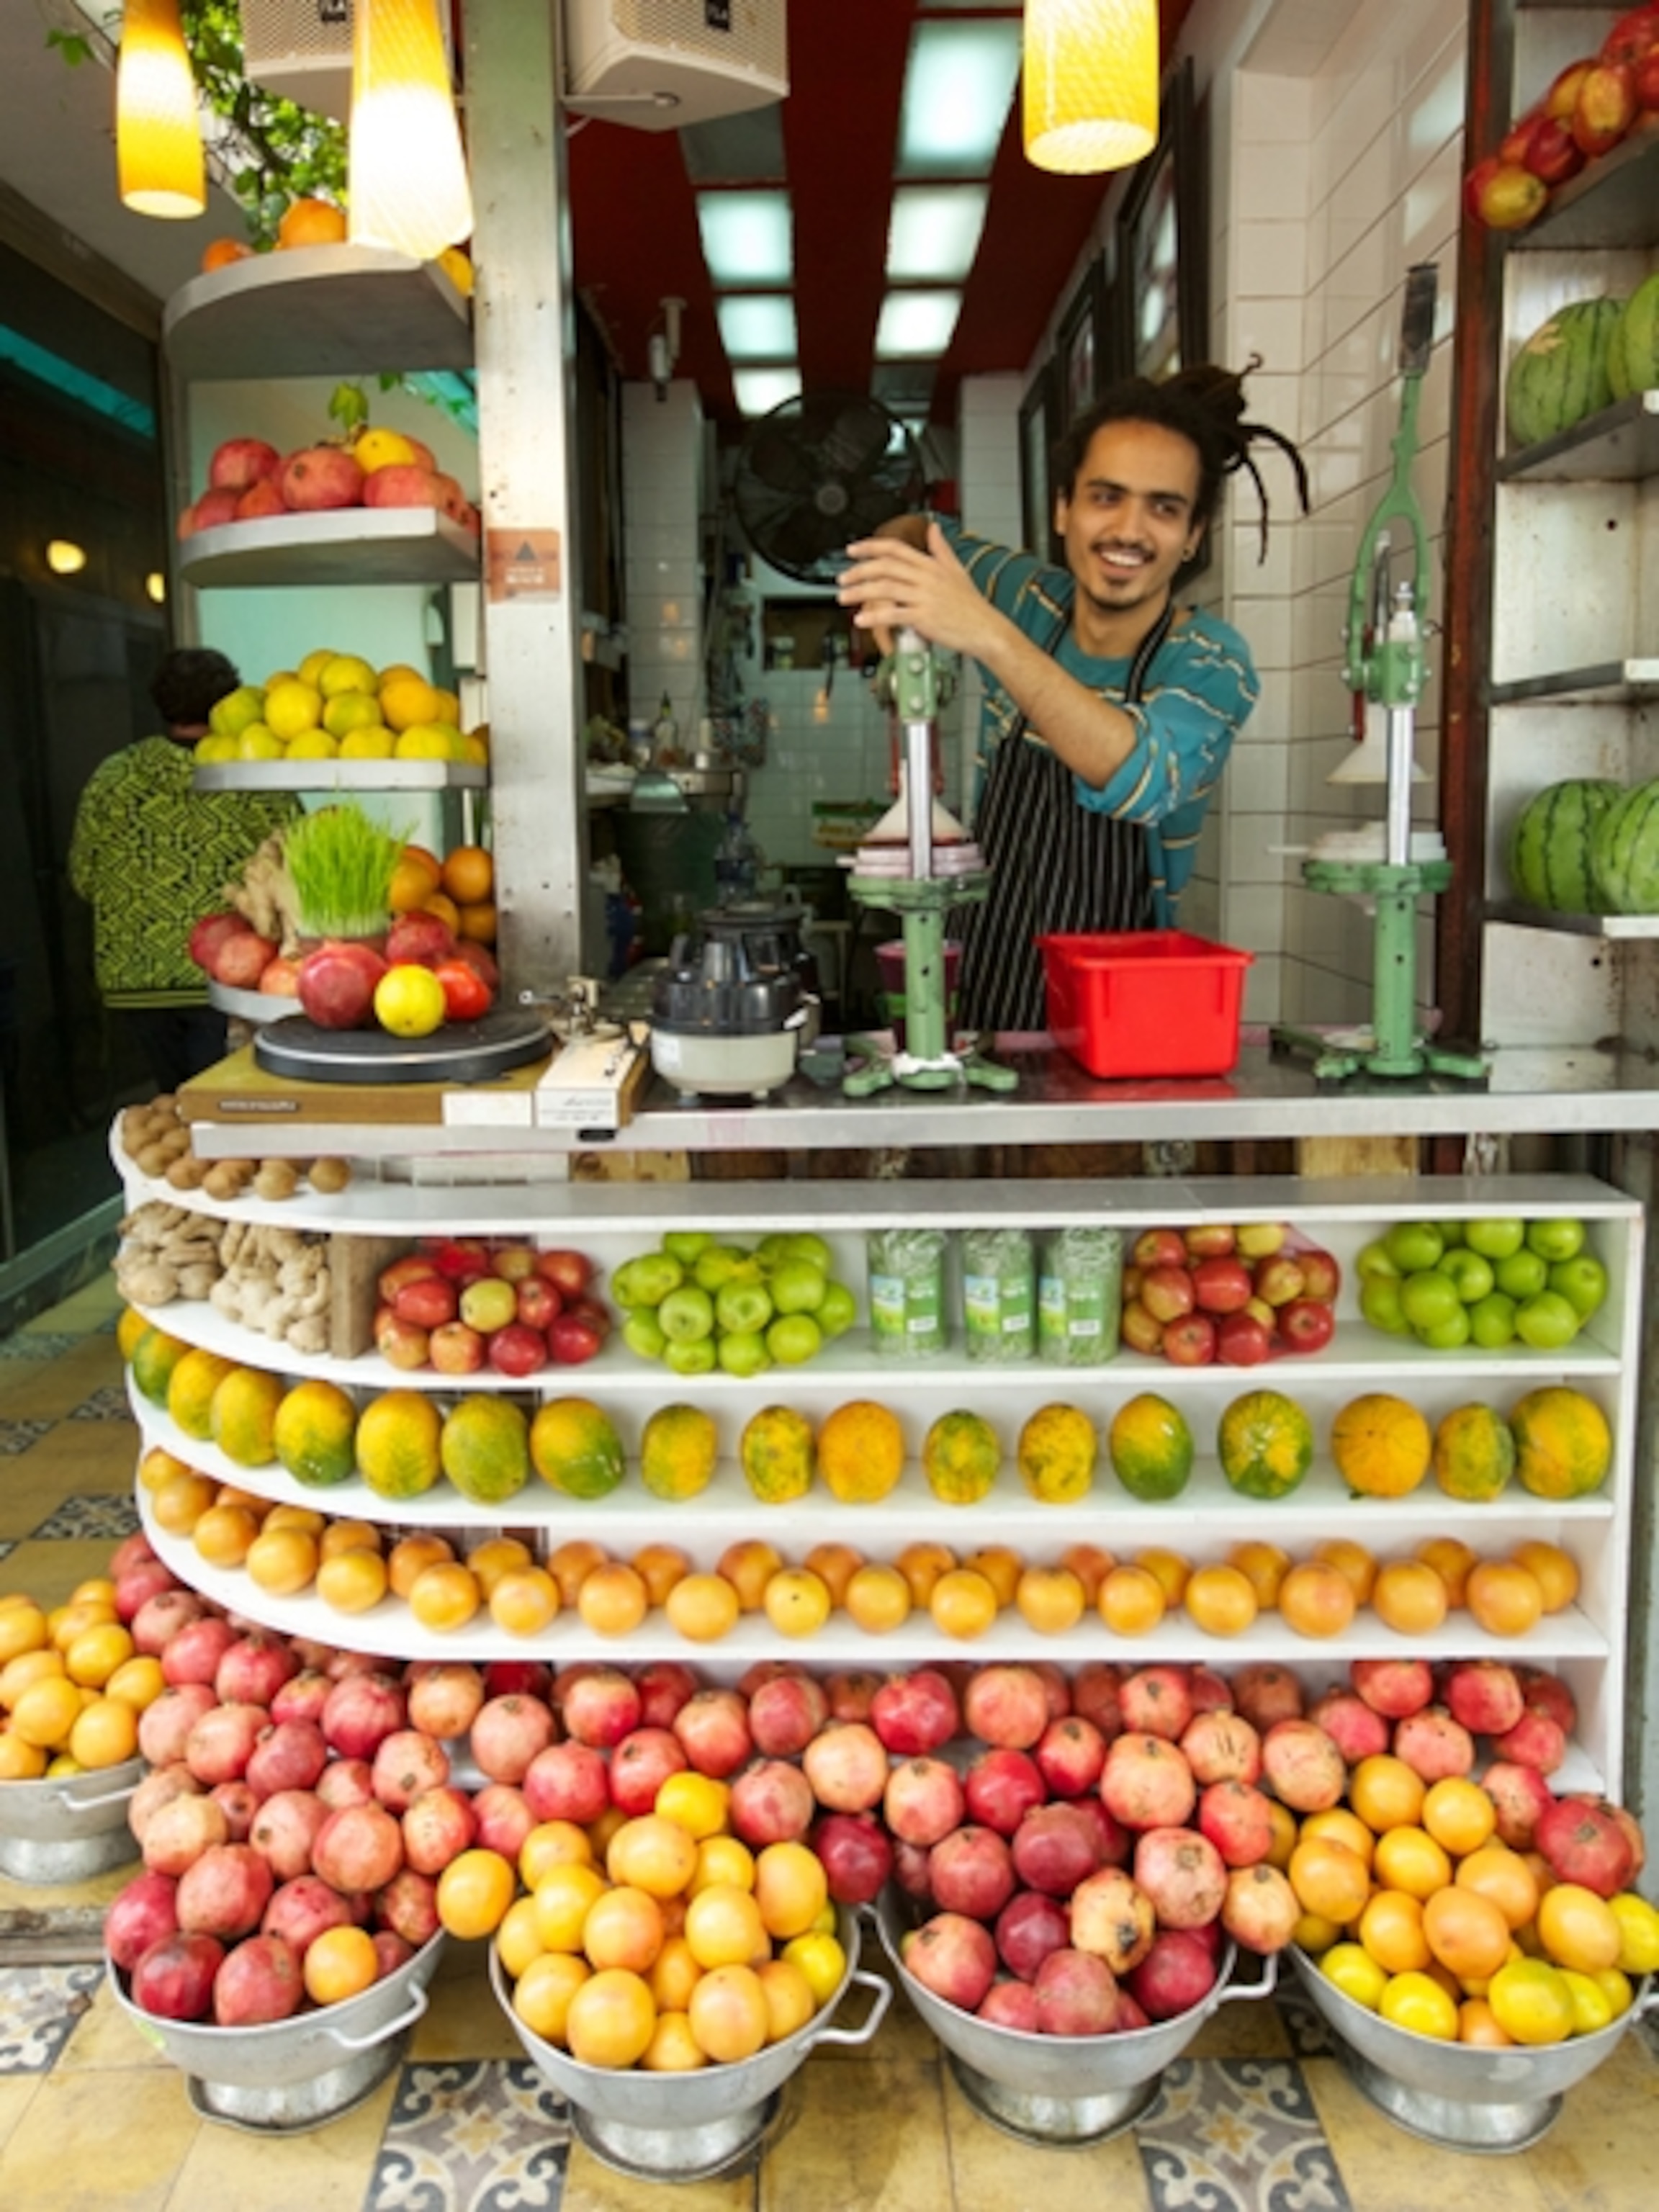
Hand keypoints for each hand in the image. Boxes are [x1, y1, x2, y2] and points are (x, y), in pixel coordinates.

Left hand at [837, 521, 992, 660]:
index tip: (852, 550)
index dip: (870, 547)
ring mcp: (924, 597)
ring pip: (885, 589)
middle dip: (859, 570)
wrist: (986, 629)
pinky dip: (875, 617)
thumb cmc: (972, 605)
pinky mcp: (924, 618)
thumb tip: (933, 528)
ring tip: (844, 597)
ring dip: (860, 592)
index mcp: (931, 565)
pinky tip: (861, 620)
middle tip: (842, 578)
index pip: (895, 549)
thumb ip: (941, 549)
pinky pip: (894, 614)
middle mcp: (926, 578)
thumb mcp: (957, 570)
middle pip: (885, 567)